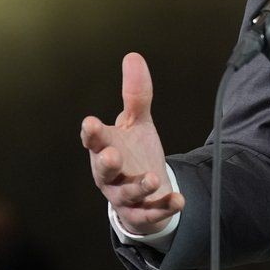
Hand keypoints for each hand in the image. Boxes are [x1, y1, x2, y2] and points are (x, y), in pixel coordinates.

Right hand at [80, 52, 184, 234]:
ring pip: (125, 195)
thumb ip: (135, 95)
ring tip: (152, 178)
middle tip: (113, 155)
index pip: (94, 140)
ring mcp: (123, 195)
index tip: (90, 122)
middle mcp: (109, 174)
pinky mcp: (141, 212)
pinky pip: (150, 213)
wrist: (143, 190)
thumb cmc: (133, 152)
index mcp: (106, 148)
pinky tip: (179, 200)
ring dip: (138, 186)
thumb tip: (133, 56)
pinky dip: (164, 207)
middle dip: (107, 163)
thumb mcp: (136, 122)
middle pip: (103, 170)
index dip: (91, 133)